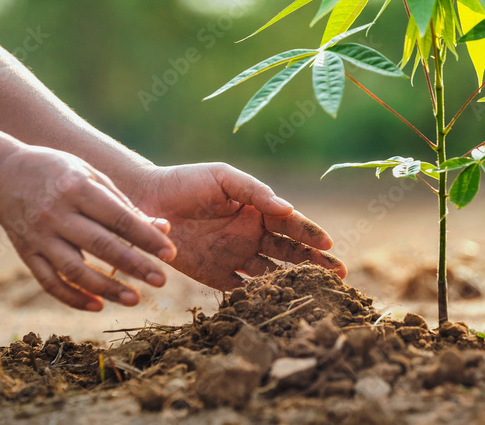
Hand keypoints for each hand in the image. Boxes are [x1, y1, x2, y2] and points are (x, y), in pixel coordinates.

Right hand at [0, 146, 176, 311]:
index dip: (146, 237)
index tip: (170, 254)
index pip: (118, 218)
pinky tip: (97, 306)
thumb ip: (125, 204)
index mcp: (78, 188)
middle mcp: (56, 213)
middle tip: (161, 281)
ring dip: (106, 288)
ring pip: (74, 269)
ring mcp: (38, 236)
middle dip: (134, 265)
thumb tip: (162, 228)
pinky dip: (72, 297)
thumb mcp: (92, 176)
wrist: (3, 175)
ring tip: (134, 299)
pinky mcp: (26, 253)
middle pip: (100, 245)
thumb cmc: (60, 172)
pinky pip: (49, 281)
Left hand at [131, 163, 345, 289]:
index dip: (311, 235)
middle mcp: (253, 236)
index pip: (292, 225)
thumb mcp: (223, 177)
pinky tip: (274, 306)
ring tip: (314, 294)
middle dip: (316, 263)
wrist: (145, 202)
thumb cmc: (186, 182)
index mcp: (259, 211)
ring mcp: (236, 257)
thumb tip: (287, 209)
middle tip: (340, 276)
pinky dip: (258, 299)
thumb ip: (255, 191)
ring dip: (292, 283)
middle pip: (291, 253)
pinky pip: (241, 291)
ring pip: (272, 274)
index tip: (328, 245)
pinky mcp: (216, 276)